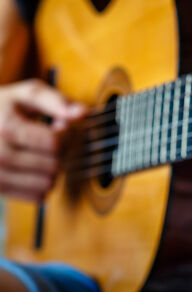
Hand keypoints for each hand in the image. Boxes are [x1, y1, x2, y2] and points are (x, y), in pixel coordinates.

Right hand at [0, 79, 85, 200]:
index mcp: (6, 128)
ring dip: (54, 169)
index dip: (66, 133)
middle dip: (62, 151)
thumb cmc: (4, 107)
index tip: (60, 124)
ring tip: (44, 152)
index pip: (55, 142)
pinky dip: (44, 184)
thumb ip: (56, 101)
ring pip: (48, 183)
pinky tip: (36, 167)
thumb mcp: (26, 94)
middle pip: (54, 164)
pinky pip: (38, 196)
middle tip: (51, 139)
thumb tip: (83, 113)